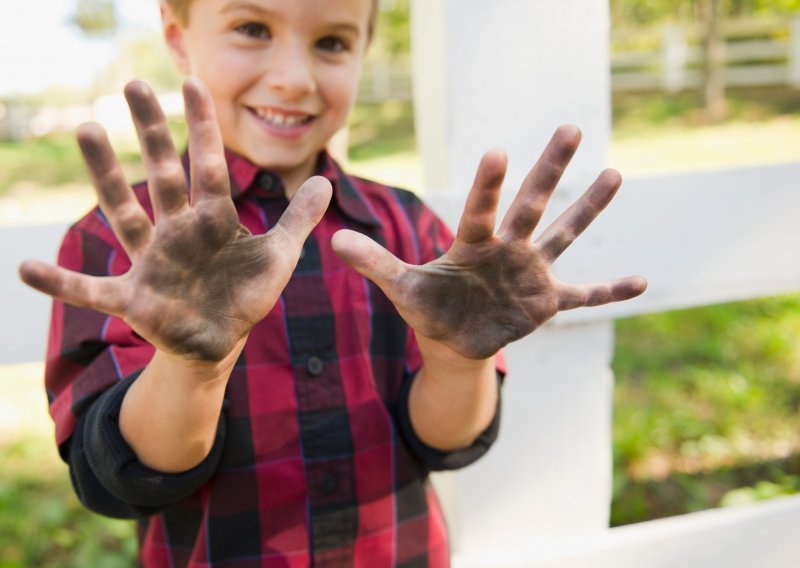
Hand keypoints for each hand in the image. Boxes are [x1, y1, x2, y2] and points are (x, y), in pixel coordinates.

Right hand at [19, 79, 331, 361]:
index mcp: (214, 221)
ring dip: (106, 174)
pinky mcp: (133, 298)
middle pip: (162, 175)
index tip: (192, 84)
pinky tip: (24, 270)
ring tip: (86, 129)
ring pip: (124, 212)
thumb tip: (325, 181)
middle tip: (132, 86)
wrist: (221, 340)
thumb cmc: (247, 295)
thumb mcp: (279, 256)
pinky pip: (89, 290)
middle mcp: (178, 232)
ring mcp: (152, 262)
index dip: (202, 128)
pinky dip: (60, 284)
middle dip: (150, 133)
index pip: (209, 166)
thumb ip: (298, 219)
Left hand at [332, 125, 646, 359]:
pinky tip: (644, 281)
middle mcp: (507, 248)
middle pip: (532, 203)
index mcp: (472, 243)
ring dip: (588, 209)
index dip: (489, 184)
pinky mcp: (546, 301)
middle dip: (550, 168)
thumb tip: (335, 239)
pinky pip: (585, 295)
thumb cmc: (427, 306)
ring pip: (563, 234)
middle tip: (571, 127)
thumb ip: (375, 263)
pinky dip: (611, 291)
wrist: (451, 336)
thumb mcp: (401, 287)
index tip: (498, 151)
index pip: (481, 209)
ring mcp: (530, 272)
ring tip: (615, 174)